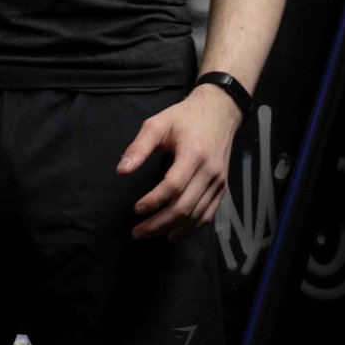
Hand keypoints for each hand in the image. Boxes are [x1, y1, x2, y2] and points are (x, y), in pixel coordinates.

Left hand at [118, 86, 244, 240]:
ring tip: (150, 233)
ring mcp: (219, 181)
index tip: (137, 209)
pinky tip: (174, 233)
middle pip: (184, 207)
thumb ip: (139, 147)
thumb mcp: (158, 124)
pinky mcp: (222, 187)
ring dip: (172, 229)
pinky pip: (208, 214)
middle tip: (137, 232)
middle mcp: (210, 171)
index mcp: (194, 153)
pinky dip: (191, 228)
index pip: (173, 186)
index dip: (154, 201)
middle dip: (158, 223)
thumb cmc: (185, 117)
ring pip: (196, 215)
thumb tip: (122, 171)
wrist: (220, 110)